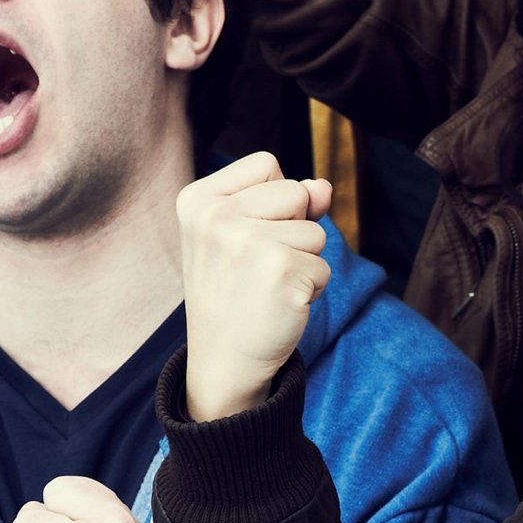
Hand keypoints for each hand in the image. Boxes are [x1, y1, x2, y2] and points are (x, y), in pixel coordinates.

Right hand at [178, 153, 333, 420]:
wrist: (223, 358)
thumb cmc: (235, 291)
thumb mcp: (245, 235)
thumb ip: (287, 202)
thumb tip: (324, 186)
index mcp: (197, 200)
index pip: (267, 164)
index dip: (274, 198)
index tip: (246, 233)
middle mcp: (216, 217)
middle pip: (297, 191)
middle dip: (295, 228)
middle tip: (259, 265)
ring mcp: (247, 244)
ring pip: (316, 232)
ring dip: (305, 261)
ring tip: (267, 285)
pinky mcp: (281, 272)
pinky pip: (324, 266)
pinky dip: (312, 288)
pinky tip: (279, 304)